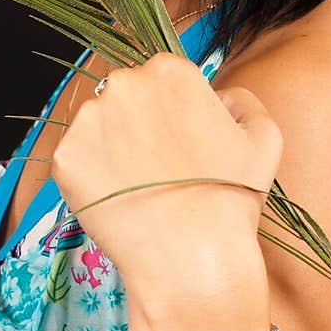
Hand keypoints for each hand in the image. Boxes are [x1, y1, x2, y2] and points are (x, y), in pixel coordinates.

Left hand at [51, 51, 282, 292]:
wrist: (193, 260)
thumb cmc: (232, 199)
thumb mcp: (264, 135)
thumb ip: (241, 99)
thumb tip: (217, 98)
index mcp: (169, 70)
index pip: (159, 79)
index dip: (169, 113)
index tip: (178, 144)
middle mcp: (124, 83)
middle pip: (125, 97)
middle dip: (137, 125)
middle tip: (158, 168)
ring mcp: (89, 119)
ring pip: (98, 127)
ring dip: (112, 149)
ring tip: (139, 189)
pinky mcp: (66, 156)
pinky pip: (78, 160)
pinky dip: (93, 178)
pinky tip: (119, 202)